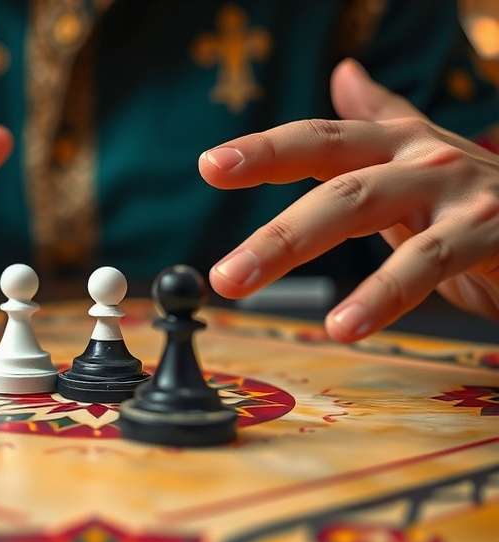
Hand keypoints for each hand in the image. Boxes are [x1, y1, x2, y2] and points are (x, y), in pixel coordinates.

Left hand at [199, 58, 498, 341]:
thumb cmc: (479, 202)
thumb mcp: (420, 163)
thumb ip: (378, 123)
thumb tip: (344, 75)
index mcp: (397, 145)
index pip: (320, 140)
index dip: (265, 149)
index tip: (211, 166)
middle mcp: (423, 157)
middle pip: (333, 182)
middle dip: (271, 228)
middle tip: (222, 274)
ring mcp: (458, 191)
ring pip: (362, 208)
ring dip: (292, 246)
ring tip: (242, 286)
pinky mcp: (491, 232)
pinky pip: (429, 264)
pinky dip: (382, 296)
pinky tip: (344, 326)